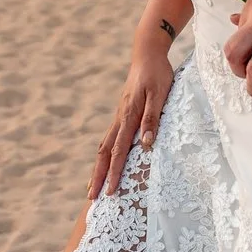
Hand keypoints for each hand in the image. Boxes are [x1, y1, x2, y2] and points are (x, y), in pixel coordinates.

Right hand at [90, 34, 173, 197]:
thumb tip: (146, 144)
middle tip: (91, 198)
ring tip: (92, 186)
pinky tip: (105, 162)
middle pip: (104, 153)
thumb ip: (152, 118)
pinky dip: (104, 155)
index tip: (111, 192)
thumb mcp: (160, 94)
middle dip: (98, 176)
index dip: (115, 173)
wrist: (147, 53)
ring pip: (104, 146)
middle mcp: (119, 118)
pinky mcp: (122, 113)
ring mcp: (119, 116)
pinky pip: (110, 138)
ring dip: (98, 167)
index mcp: (128, 116)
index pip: (119, 151)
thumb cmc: (157, 73)